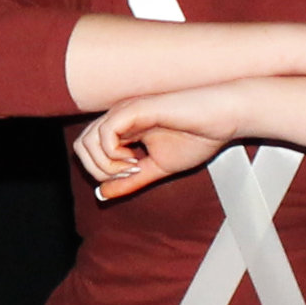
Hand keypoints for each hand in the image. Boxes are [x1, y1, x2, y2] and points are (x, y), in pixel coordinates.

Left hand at [76, 81, 252, 198]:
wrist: (225, 118)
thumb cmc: (199, 136)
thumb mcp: (158, 168)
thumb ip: (131, 180)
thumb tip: (102, 195)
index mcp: (122, 128)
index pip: (87, 150)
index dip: (100, 171)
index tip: (131, 176)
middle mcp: (119, 118)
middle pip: (81, 146)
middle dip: (97, 170)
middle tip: (128, 174)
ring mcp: (125, 111)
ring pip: (87, 141)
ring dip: (105, 164)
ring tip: (133, 167)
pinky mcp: (135, 109)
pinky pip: (105, 134)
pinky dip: (113, 154)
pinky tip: (135, 158)